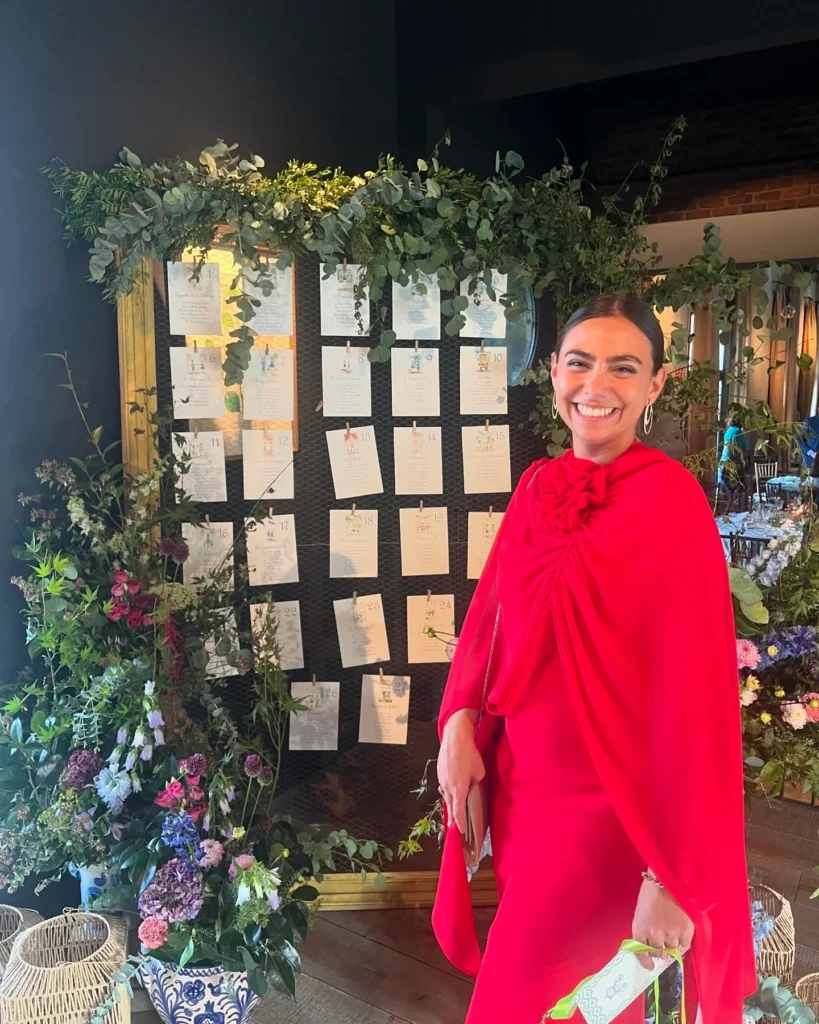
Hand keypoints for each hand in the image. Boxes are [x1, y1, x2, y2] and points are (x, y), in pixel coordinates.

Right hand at [438, 709, 484, 834]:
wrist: (455, 737)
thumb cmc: (469, 754)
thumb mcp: (479, 771)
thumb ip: (475, 783)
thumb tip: (472, 785)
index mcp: (459, 788)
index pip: (458, 811)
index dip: (460, 823)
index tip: (461, 832)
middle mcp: (447, 786)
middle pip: (450, 805)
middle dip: (453, 817)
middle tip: (454, 828)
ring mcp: (441, 778)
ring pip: (445, 795)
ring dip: (450, 803)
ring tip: (452, 812)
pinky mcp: (439, 771)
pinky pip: (443, 786)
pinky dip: (447, 791)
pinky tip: (451, 791)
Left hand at [631, 879, 693, 969]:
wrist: (667, 879)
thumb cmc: (651, 892)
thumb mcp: (641, 911)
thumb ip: (645, 929)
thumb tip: (652, 945)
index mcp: (639, 928)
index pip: (640, 952)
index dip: (645, 961)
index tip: (650, 966)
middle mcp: (654, 935)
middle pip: (658, 952)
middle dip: (661, 949)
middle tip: (664, 940)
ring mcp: (670, 934)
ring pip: (672, 949)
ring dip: (673, 943)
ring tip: (674, 928)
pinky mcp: (685, 932)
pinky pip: (685, 944)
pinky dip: (684, 939)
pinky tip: (682, 928)